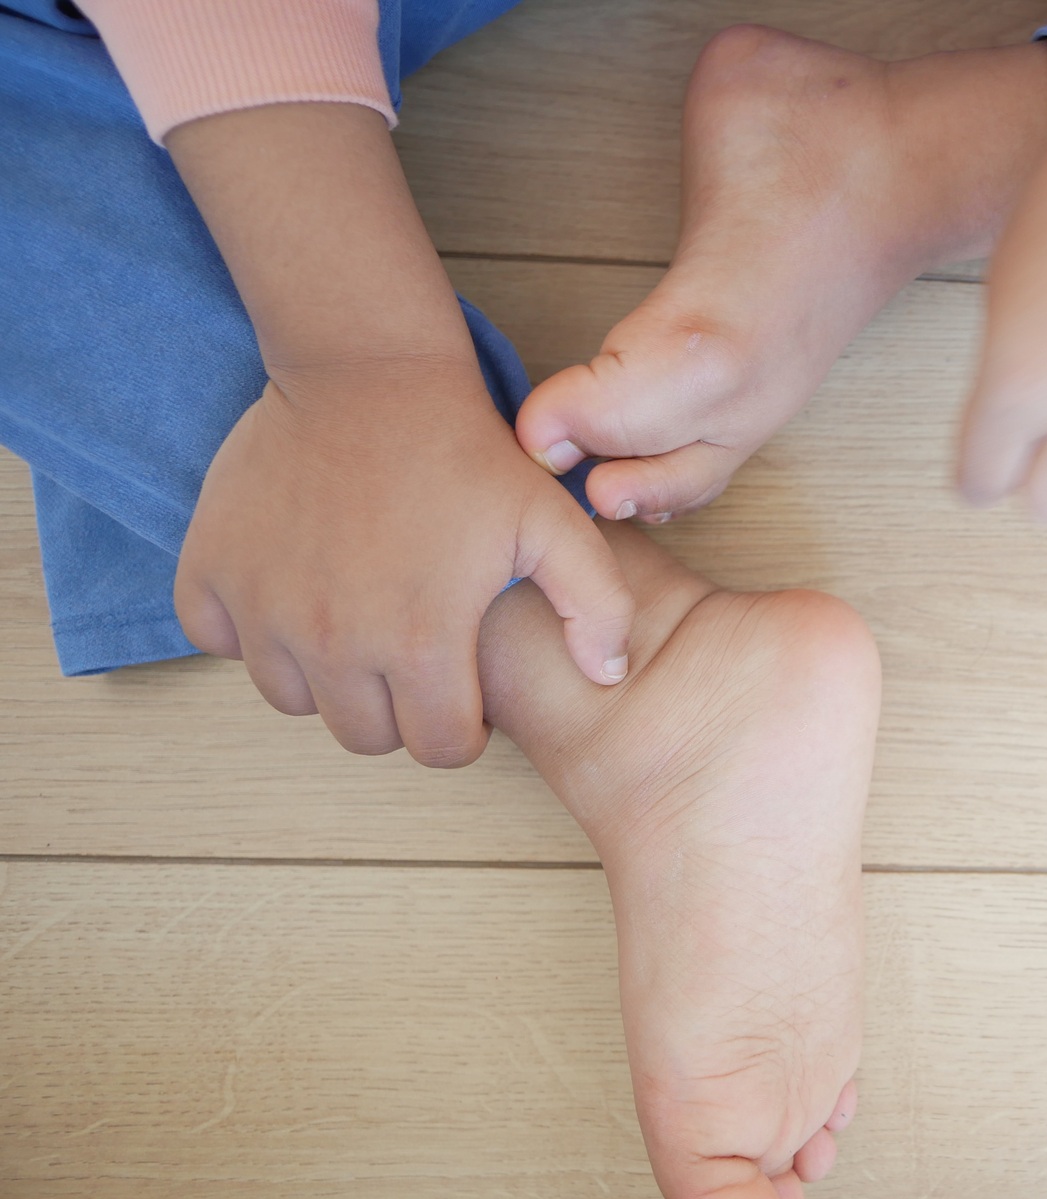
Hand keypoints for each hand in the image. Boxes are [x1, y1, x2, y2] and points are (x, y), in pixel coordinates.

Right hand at [174, 360, 633, 765]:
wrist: (372, 373)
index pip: (437, 748)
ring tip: (359, 620)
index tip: (463, 686)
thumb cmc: (466, 451)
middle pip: (365, 735)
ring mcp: (262, 608)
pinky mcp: (210, 571)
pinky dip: (250, 631)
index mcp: (417, 642)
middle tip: (414, 653)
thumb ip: (597, 606)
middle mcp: (331, 640)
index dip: (460, 726)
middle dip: (397, 710)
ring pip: (293, 699)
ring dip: (327, 676)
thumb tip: (605, 677)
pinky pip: (217, 640)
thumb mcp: (555, 521)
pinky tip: (294, 594)